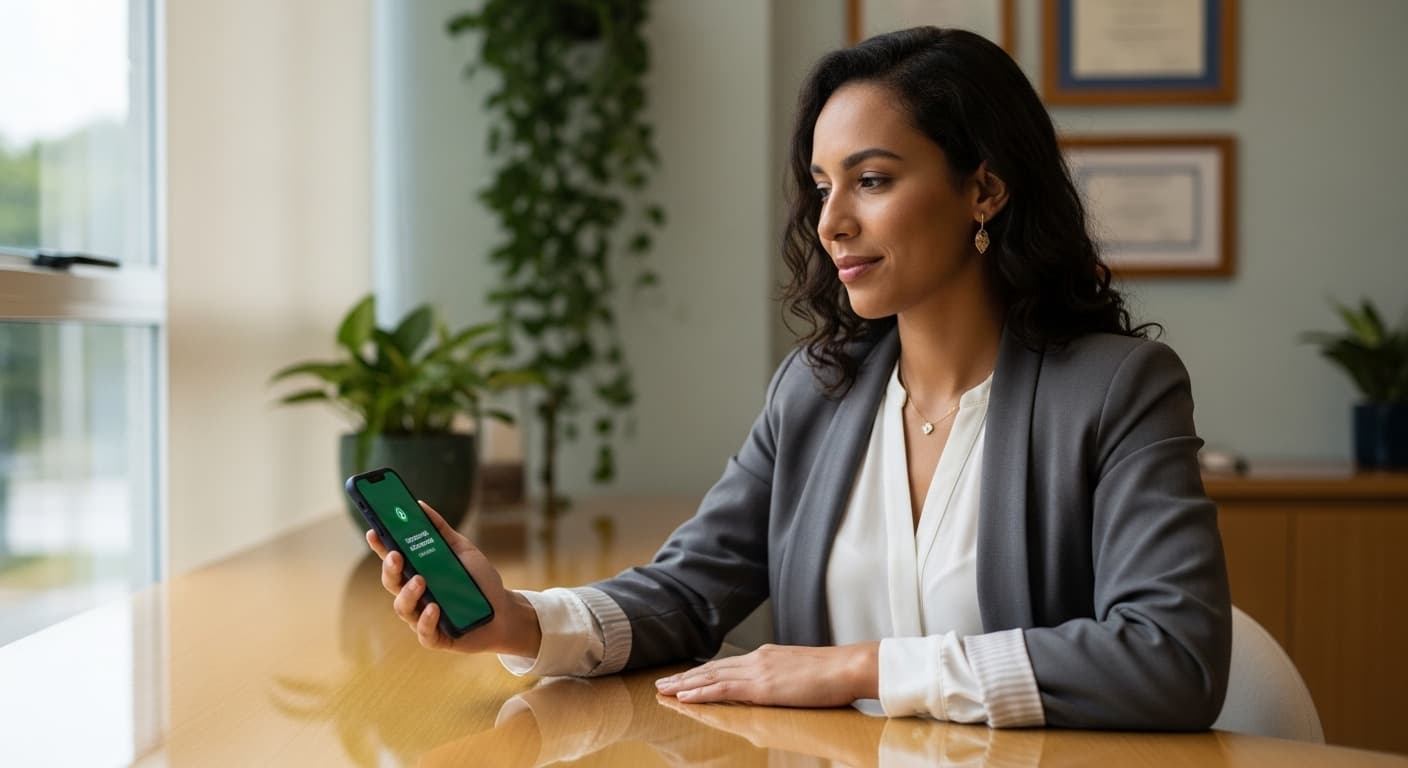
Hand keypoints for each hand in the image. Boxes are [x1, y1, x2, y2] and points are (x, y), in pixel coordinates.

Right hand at [366, 500, 541, 657]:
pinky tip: (435, 608)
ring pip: (403, 607)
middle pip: (392, 583)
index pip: (393, 558)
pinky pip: (424, 632)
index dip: (381, 546)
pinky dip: (427, 620)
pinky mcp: (436, 637)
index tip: (373, 530)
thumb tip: (419, 505)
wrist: (504, 611)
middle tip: (396, 555)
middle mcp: (416, 595)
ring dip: (408, 593)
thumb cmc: (480, 581)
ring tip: (421, 579)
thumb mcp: (462, 551)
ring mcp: (423, 617)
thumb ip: (441, 531)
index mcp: (418, 572)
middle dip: (390, 568)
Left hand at [654, 642, 878, 706]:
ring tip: (664, 691)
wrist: (849, 666)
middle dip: (686, 677)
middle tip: (662, 684)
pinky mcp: (760, 685)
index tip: (685, 677)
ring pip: (711, 677)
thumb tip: (778, 688)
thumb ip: (785, 678)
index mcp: (767, 656)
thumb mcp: (803, 673)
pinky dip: (700, 692)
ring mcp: (757, 671)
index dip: (703, 672)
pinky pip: (722, 689)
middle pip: (712, 668)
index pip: (727, 665)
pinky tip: (685, 697)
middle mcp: (757, 659)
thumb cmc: (835, 674)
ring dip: (685, 684)